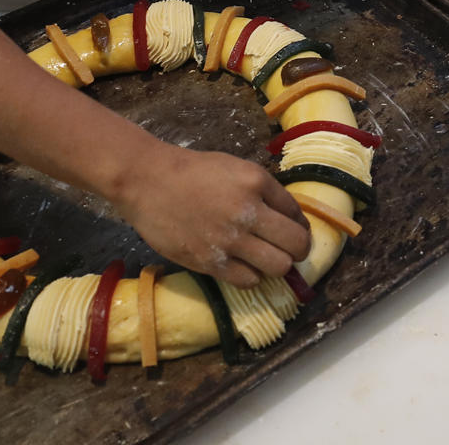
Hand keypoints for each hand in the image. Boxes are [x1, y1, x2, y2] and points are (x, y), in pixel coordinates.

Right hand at [114, 144, 311, 286]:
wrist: (149, 182)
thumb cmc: (193, 172)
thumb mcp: (235, 168)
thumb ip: (262, 190)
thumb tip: (288, 217)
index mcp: (256, 182)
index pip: (296, 213)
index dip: (300, 225)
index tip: (295, 231)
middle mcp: (248, 211)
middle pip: (296, 244)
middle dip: (299, 250)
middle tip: (292, 251)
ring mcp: (229, 240)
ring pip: (278, 267)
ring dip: (278, 266)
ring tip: (268, 260)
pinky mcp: (210, 262)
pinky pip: (248, 280)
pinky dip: (252, 276)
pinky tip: (244, 267)